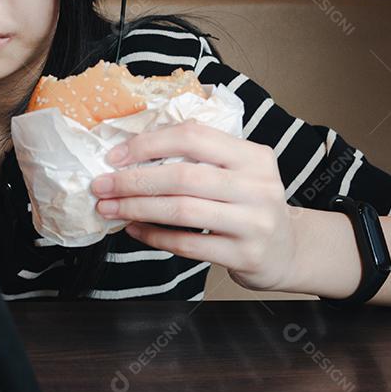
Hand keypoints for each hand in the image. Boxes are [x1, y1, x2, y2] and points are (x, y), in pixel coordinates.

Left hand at [90, 120, 298, 291]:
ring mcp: (253, 223)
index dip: (149, 144)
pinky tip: (134, 230)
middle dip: (133, 181)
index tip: (115, 156)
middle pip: (183, 177)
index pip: (193, 136)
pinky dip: (154, 236)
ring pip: (182, 211)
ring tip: (110, 208)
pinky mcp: (244, 255)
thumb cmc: (250, 204)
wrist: (289, 250)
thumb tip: (133, 151)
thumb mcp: (240, 170)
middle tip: (101, 185)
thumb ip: (201, 156)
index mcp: (253, 156)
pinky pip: (188, 245)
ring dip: (136, 208)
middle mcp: (257, 186)